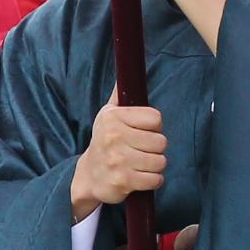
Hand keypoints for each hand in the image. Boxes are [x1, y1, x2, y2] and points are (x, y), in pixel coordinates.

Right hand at [67, 101, 167, 217]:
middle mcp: (114, 137)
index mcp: (114, 117)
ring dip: (155, 166)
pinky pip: (156, 180)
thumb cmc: (105, 142)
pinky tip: (140, 177)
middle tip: (140, 151)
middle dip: (155, 149)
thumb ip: (120, 95)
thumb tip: (126, 68)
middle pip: (161, 142)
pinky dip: (153, 181)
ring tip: (140, 165)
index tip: (142, 132)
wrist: (89, 176)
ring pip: (160, 161)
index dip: (153, 128)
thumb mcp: (107, 115)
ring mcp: (118, 160)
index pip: (156, 118)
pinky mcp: (123, 181)